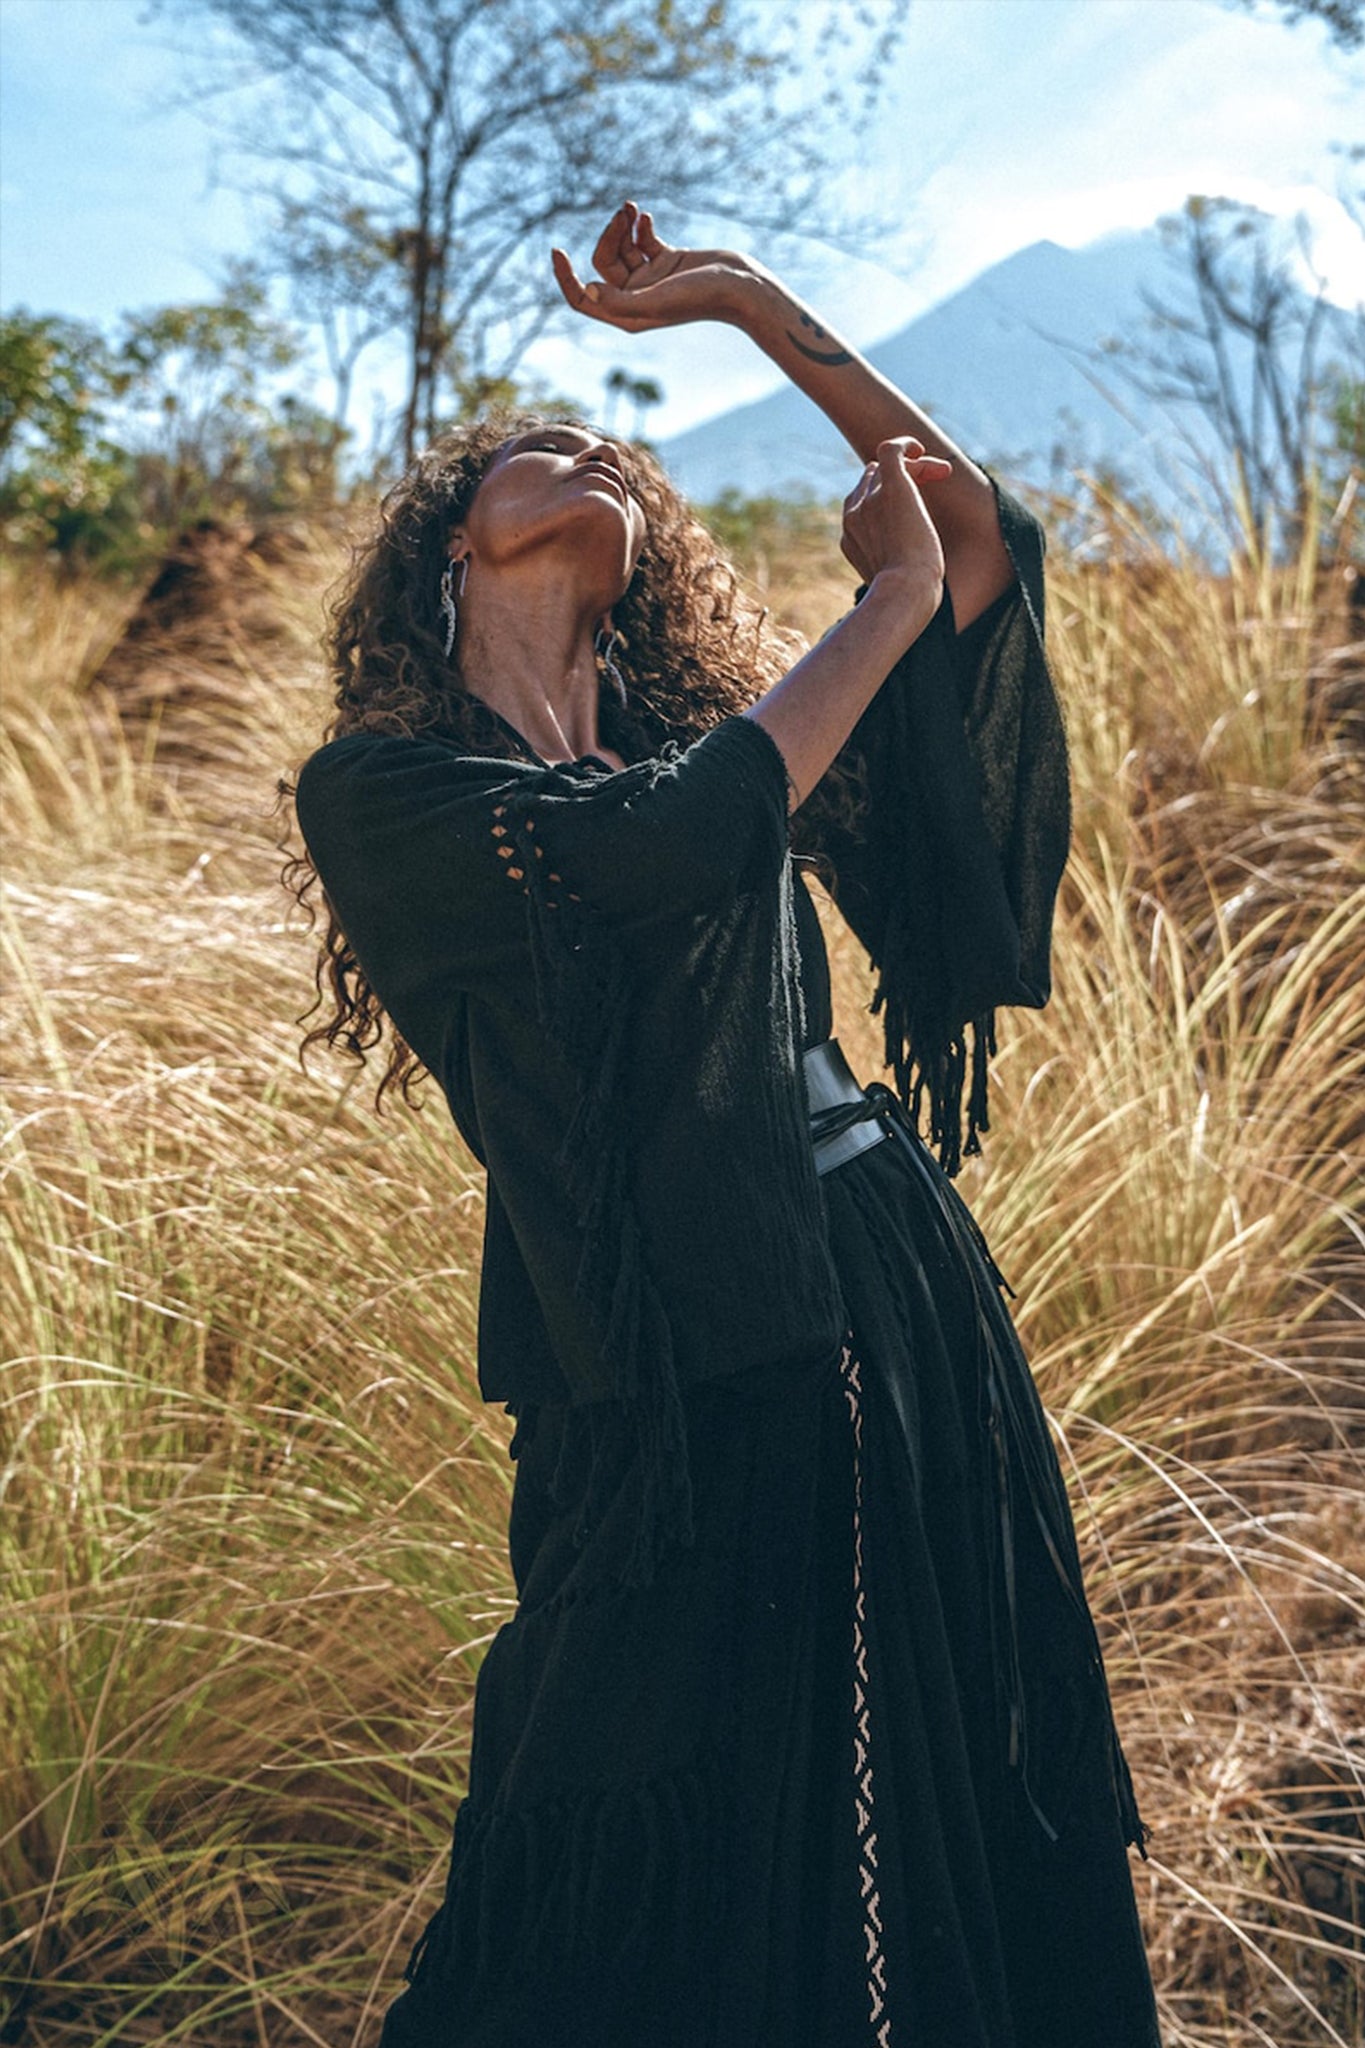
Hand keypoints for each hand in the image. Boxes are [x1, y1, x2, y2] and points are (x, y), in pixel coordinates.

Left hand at [552, 201, 758, 333]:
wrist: (740, 288)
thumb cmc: (700, 299)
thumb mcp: (655, 301)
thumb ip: (617, 301)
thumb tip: (585, 290)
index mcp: (627, 314)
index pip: (583, 299)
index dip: (565, 278)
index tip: (556, 250)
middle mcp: (636, 297)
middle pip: (602, 263)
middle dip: (607, 235)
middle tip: (623, 215)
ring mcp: (651, 278)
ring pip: (621, 247)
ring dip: (621, 225)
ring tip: (630, 208)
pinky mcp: (667, 259)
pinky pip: (642, 239)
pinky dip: (639, 225)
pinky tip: (644, 214)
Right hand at [840, 437, 950, 594]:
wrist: (905, 592)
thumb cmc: (905, 596)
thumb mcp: (892, 580)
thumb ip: (891, 563)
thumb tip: (903, 565)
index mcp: (850, 536)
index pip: (863, 500)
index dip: (887, 497)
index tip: (914, 510)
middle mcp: (854, 514)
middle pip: (871, 478)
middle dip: (901, 478)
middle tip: (933, 483)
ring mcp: (869, 500)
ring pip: (886, 466)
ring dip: (914, 468)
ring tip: (940, 473)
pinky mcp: (889, 487)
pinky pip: (891, 451)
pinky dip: (905, 445)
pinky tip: (919, 448)